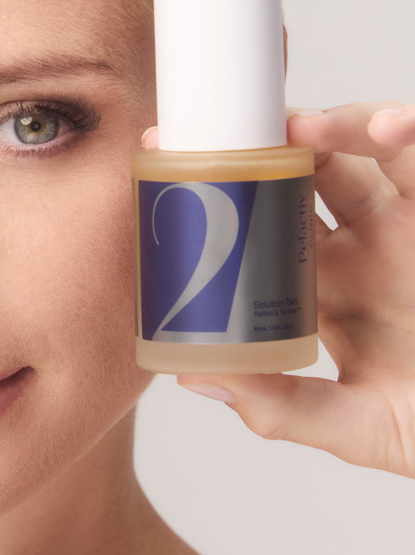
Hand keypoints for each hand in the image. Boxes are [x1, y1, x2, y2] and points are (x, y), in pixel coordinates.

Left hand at [161, 102, 414, 475]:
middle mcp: (362, 248)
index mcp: (324, 292)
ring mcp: (407, 225)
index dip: (216, 197)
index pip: (257, 231)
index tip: (164, 165)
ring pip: (360, 154)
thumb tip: (193, 379)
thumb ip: (284, 409)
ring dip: (330, 126)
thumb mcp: (359, 429)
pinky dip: (404, 131)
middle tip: (218, 129)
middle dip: (261, 146)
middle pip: (299, 177)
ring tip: (298, 125)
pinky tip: (387, 127)